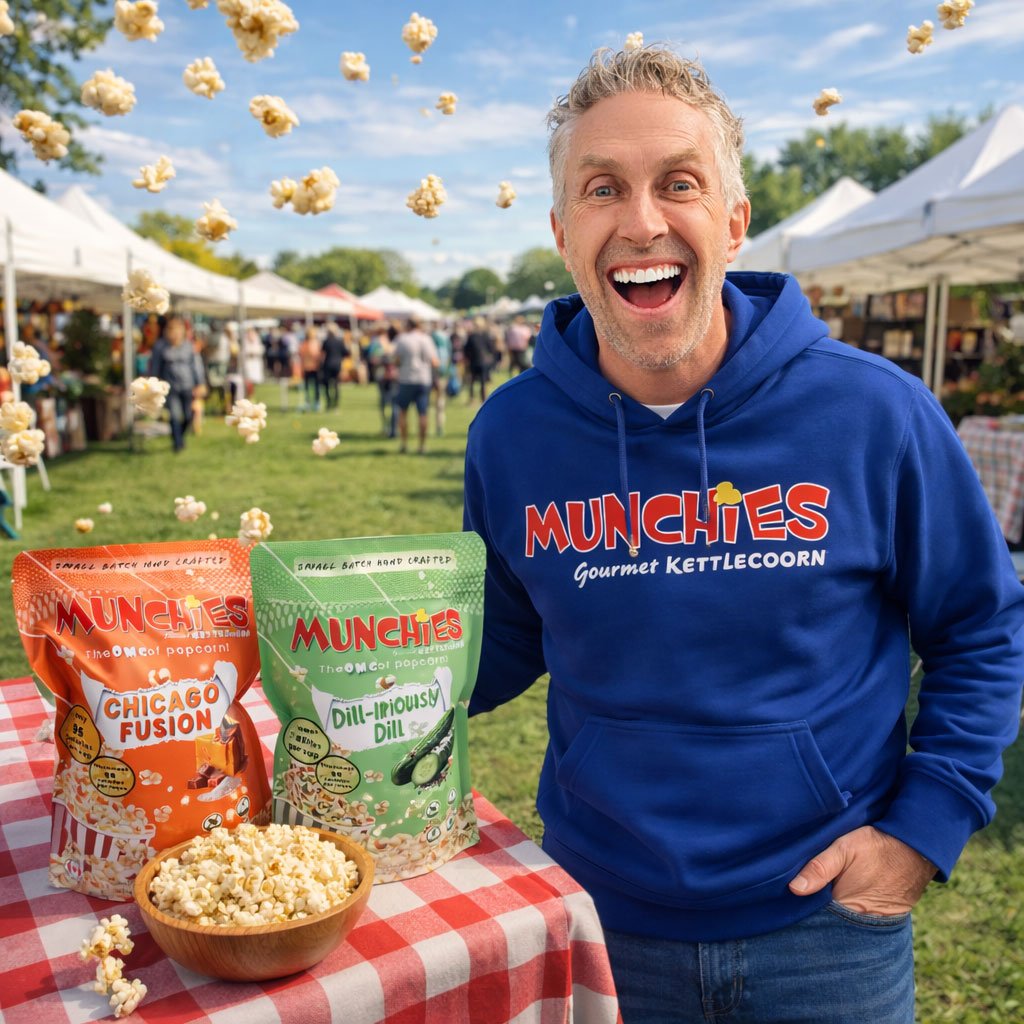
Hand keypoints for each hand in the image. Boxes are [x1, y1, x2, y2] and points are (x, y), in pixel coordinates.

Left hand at [789, 826, 936, 915]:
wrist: (917, 850)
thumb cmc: (878, 847)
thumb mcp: (845, 848)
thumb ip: (820, 867)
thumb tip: (794, 888)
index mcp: (847, 908)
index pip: (812, 919)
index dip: (798, 909)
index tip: (783, 897)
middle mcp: (858, 923)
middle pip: (825, 924)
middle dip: (809, 913)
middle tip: (792, 895)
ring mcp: (870, 924)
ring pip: (838, 923)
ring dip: (826, 913)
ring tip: (810, 895)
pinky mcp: (878, 920)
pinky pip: (853, 920)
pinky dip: (842, 912)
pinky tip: (831, 898)